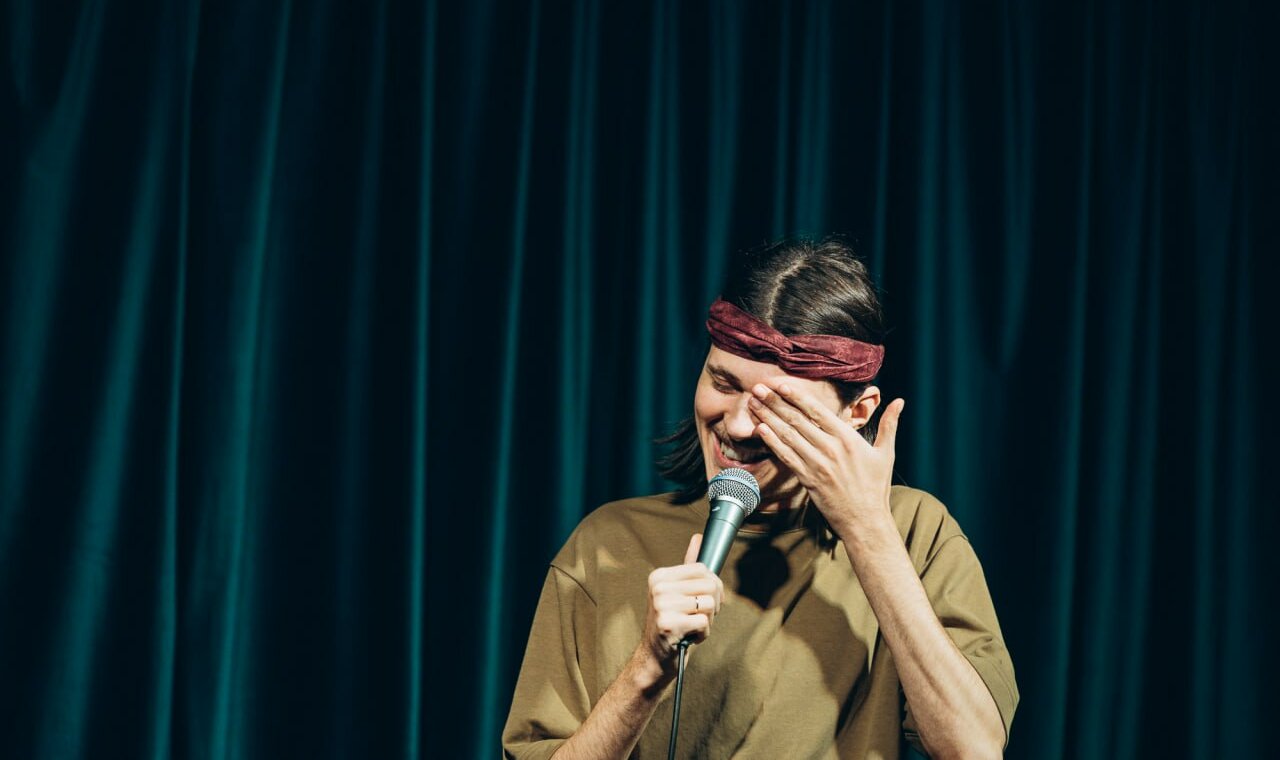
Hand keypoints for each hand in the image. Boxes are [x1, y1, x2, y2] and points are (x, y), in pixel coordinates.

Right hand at [633, 533, 723, 683]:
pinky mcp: (668, 624)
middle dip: (713, 604)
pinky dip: (703, 633)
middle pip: (710, 584)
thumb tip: (699, 537)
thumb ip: (688, 566)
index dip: (712, 586)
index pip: (703, 568)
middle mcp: (658, 587)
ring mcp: (661, 605)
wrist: (655, 657)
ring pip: (710, 603)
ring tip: (692, 626)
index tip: (702, 600)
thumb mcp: (677, 592)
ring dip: (708, 620)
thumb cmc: (672, 623)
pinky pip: (704, 622)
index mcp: (660, 576)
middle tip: (697, 616)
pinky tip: (689, 636)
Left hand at [747, 381, 904, 536]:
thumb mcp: (885, 453)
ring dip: (768, 418)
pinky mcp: (808, 479)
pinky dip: (772, 442)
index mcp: (848, 438)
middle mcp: (830, 448)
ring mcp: (817, 464)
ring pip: (788, 435)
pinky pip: (786, 457)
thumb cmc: (876, 487)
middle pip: (798, 420)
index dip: (797, 396)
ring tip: (754, 404)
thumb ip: (889, 424)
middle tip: (758, 388)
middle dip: (775, 402)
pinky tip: (760, 430)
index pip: (818, 411)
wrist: (865, 520)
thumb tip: (900, 401)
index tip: (781, 384)